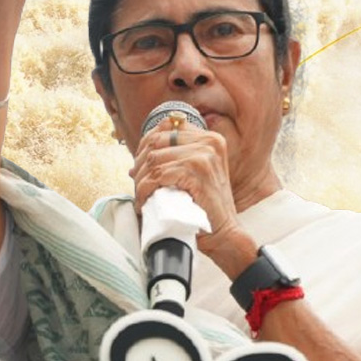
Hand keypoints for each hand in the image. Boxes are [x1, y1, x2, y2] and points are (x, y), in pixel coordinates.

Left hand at [130, 117, 248, 267]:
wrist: (224, 232)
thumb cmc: (206, 205)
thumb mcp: (197, 171)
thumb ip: (178, 155)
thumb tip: (142, 151)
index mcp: (209, 138)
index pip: (165, 128)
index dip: (145, 145)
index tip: (140, 163)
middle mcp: (209, 142)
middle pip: (156, 142)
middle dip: (140, 163)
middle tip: (136, 181)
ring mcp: (204, 156)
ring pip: (154, 160)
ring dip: (140, 179)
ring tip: (140, 194)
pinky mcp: (196, 172)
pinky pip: (158, 175)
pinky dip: (145, 189)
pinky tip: (144, 200)